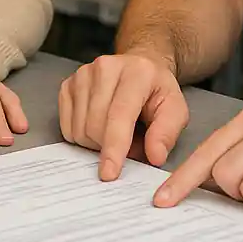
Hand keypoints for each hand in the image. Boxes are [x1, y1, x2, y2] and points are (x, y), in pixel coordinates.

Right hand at [58, 53, 189, 180]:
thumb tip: (155, 156)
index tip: (109, 174)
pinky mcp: (68, 84)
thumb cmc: (157, 92)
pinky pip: (67, 127)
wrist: (141, 67)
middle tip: (131, 141)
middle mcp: (105, 67)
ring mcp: (83, 74)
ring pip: (80, 129)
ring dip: (96, 143)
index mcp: (136, 72)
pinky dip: (82, 137)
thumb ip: (167, 133)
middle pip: (95, 125)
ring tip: (116, 131)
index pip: (120, 114)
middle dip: (110, 147)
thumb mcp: (175, 110)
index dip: (114, 147)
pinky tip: (98, 126)